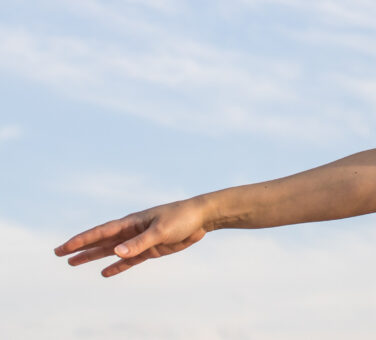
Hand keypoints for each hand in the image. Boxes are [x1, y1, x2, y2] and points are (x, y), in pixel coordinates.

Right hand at [54, 198, 210, 277]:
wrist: (202, 218)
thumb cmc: (181, 218)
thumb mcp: (160, 230)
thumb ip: (139, 242)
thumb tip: (116, 252)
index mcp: (131, 222)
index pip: (101, 232)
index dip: (81, 240)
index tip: (63, 247)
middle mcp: (131, 231)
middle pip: (101, 241)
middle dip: (80, 247)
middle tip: (58, 254)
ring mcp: (140, 240)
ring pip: (111, 251)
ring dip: (93, 256)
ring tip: (73, 263)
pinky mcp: (151, 249)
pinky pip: (129, 260)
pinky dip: (117, 266)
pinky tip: (105, 272)